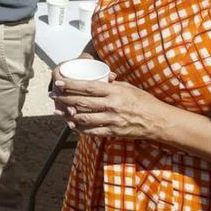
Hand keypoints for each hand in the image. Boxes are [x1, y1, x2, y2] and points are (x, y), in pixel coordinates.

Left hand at [51, 77, 167, 138]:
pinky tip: (71, 124)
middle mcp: (111, 105)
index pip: (88, 86)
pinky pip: (92, 131)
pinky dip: (79, 128)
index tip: (59, 82)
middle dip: (64, 98)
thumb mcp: (128, 87)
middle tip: (52, 95)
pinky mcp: (113, 132)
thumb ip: (111, 84)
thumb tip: (98, 78)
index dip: (71, 84)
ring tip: (58, 111)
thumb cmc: (143, 101)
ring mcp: (111, 120)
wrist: (157, 121)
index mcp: (114, 92)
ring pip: (83, 117)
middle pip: (82, 101)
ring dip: (68, 115)